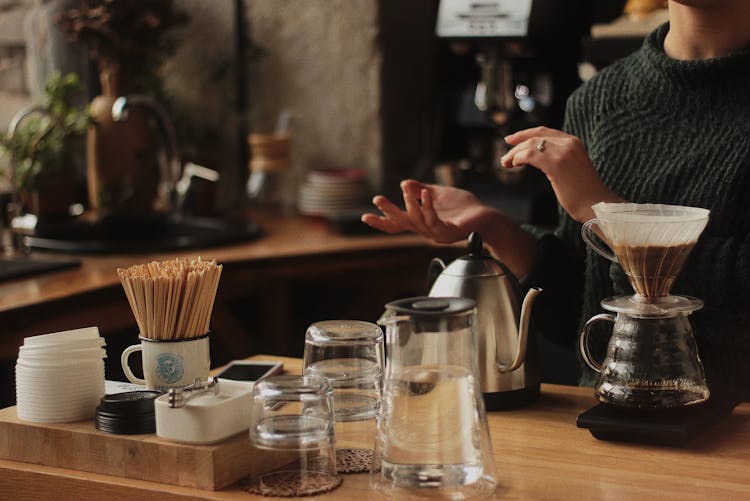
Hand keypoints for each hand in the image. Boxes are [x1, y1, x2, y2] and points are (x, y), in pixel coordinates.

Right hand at [361, 179, 536, 276]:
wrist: (487, 217)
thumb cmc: (465, 207)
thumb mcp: (439, 194)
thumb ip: (422, 189)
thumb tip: (405, 183)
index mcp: (422, 221)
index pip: (398, 223)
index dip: (383, 221)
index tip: (365, 216)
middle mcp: (426, 230)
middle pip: (403, 224)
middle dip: (389, 212)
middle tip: (377, 199)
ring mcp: (436, 234)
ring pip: (417, 221)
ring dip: (410, 204)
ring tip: (406, 189)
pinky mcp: (447, 234)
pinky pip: (433, 221)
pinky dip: (428, 206)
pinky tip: (426, 193)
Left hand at [501, 126, 622, 221]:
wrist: (596, 205)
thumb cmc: (583, 193)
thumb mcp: (571, 168)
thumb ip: (557, 159)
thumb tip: (537, 159)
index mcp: (574, 142)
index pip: (545, 132)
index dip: (525, 134)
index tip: (511, 140)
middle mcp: (569, 143)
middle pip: (535, 136)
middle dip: (516, 143)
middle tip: (505, 156)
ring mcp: (563, 152)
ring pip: (530, 145)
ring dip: (514, 154)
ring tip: (506, 164)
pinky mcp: (556, 164)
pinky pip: (529, 155)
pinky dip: (518, 158)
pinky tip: (514, 165)